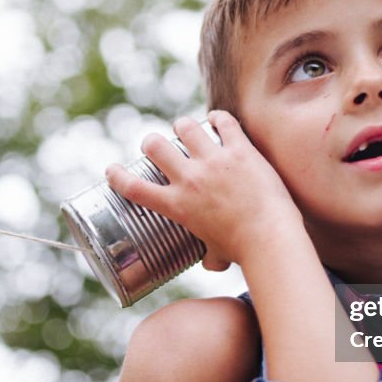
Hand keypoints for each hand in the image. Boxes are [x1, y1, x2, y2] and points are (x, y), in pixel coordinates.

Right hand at [105, 111, 302, 270]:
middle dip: (151, 142)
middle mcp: (190, 179)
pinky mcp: (239, 150)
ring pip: (185, 126)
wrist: (269, 237)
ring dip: (182, 126)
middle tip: (157, 146)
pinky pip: (224, 122)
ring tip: (186, 129)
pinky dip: (218, 118)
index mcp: (177, 206)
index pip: (134, 188)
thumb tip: (211, 263)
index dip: (117, 176)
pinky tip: (217, 120)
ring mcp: (214, 161)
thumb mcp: (216, 255)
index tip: (112, 170)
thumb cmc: (243, 250)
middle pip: (154, 145)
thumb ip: (209, 256)